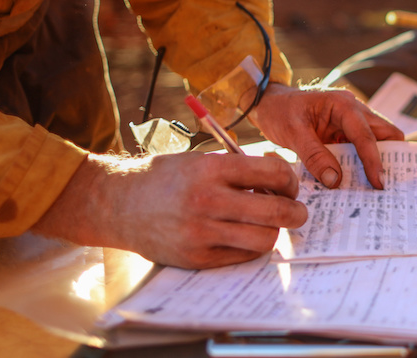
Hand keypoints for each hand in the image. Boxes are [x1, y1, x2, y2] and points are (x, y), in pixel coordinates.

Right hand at [33, 152, 307, 269]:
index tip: (287, 183)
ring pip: (264, 239)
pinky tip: (243, 234)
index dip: (289, 179)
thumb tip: (281, 180)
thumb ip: (239, 169)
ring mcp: (201, 232)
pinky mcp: (196, 257)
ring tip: (267, 223)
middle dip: (296, 211)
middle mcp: (208, 201)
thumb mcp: (201, 159)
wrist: (120, 203)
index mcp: (211, 169)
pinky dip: (250, 246)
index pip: (273, 172)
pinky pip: (242, 256)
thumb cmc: (166, 178)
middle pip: (277, 211)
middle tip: (296, 210)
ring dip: (273, 231)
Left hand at [250, 83, 403, 188]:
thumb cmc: (280, 111)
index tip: (379, 183)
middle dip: (388, 158)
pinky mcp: (345, 133)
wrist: (269, 104)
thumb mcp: (293, 132)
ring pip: (377, 141)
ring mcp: (352, 122)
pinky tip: (355, 180)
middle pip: (385, 133)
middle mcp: (354, 110)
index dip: (374, 160)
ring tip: (373, 187)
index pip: (366, 135)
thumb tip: (334, 180)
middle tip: (385, 186)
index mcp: (343, 105)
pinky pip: (361, 148)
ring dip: (375, 161)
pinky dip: (361, 163)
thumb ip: (314, 156)